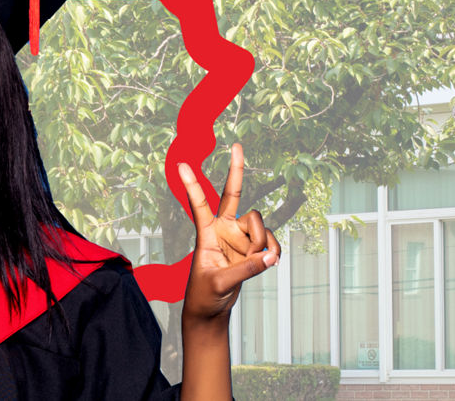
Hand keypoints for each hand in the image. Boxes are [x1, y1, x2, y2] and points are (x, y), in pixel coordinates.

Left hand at [177, 143, 279, 324]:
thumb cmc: (204, 295)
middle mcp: (223, 229)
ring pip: (259, 224)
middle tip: (237, 146)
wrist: (212, 309)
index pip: (198, 204)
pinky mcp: (253, 246)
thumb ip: (245, 270)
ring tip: (258, 261)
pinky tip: (271, 261)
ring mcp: (239, 236)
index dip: (192, 185)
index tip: (181, 164)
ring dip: (263, 242)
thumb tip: (268, 256)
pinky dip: (273, 250)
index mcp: (205, 233)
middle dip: (236, 170)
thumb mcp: (220, 283)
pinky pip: (270, 240)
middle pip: (232, 194)